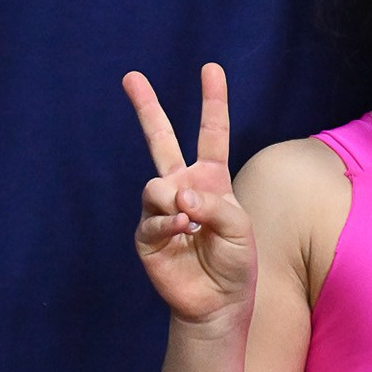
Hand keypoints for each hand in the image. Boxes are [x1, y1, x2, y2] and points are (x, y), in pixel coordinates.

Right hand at [124, 62, 255, 327]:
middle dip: (146, 108)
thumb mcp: (239, 228)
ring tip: (189, 222)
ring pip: (156, 185)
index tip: (211, 69)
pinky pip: (152, 218)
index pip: (212, 133)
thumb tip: (177, 193)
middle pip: (161, 139)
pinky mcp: (147, 235)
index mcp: (211, 179)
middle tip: (131, 76)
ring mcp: (161, 209)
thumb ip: (214, 204)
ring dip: (175, 201)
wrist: (218, 302)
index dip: (213, 101)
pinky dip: (169, 223)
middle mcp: (183, 187)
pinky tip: (182, 231)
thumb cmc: (235, 263)